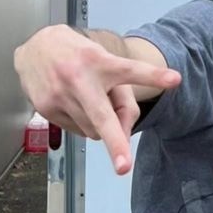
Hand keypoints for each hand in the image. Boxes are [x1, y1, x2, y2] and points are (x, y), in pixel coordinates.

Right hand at [14, 25, 180, 174]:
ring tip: (88, 97)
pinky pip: (76, 131)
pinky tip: (74, 103)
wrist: (38, 46)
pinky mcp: (45, 107)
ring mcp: (58, 94)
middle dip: (115, 143)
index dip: (153, 76)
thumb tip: (125, 139)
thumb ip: (125, 104)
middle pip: (102, 116)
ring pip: (93, 131)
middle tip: (124, 167)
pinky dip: (82, 123)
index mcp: (101, 62)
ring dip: (99, 123)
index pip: (131, 70)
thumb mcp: (110, 70)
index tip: (174, 79)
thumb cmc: (84, 59)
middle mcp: (78, 78)